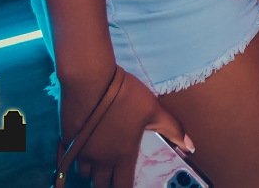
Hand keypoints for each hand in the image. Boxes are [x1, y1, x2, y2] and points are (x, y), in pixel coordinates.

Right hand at [60, 69, 190, 187]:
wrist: (89, 80)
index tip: (127, 186)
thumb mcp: (153, 110)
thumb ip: (172, 129)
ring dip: (92, 173)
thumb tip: (192, 146)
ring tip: (98, 168)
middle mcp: (101, 159)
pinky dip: (74, 163)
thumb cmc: (124, 94)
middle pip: (101, 185)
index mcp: (122, 155)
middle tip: (112, 178)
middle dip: (107, 184)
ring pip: (84, 174)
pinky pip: (67, 162)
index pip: (123, 186)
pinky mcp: (66, 141)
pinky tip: (77, 158)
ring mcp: (81, 152)